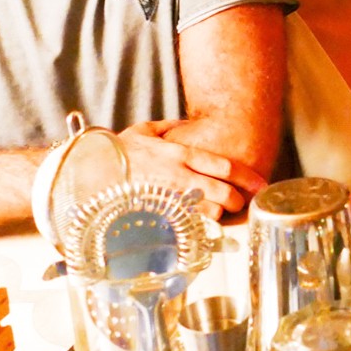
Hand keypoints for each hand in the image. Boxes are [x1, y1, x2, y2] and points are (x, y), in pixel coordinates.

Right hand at [118, 120, 266, 217]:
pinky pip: (189, 224)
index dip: (248, 178)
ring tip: (223, 215)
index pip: (225, 166)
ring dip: (221, 215)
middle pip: (224, 191)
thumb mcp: (144, 130)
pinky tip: (201, 224)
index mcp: (182, 154)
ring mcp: (170, 197)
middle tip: (243, 203)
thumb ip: (169, 127)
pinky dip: (199, 225)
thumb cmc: (117, 151)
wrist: (89, 171)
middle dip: (239, 200)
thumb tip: (186, 125)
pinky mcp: (160, 214)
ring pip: (210, 211)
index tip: (261, 184)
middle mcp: (180, 175)